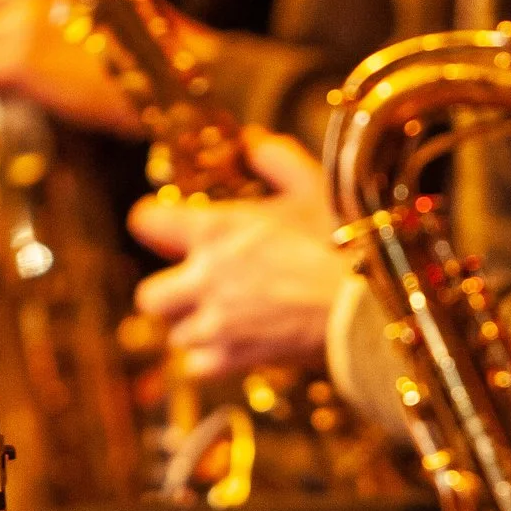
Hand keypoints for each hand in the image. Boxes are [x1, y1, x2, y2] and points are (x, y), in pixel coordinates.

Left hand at [128, 131, 351, 378]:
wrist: (365, 305)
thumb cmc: (342, 243)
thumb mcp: (313, 187)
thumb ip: (277, 160)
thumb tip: (254, 142)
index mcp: (215, 230)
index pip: (145, 222)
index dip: (153, 223)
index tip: (166, 227)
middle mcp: (204, 278)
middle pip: (149, 296)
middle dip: (168, 293)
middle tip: (194, 287)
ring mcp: (216, 323)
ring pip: (174, 335)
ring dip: (191, 328)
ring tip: (219, 319)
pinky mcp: (234, 358)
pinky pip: (197, 368)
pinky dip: (209, 361)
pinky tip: (232, 348)